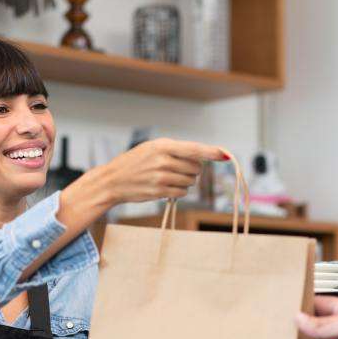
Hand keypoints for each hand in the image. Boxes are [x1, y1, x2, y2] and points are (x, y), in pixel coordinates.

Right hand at [95, 138, 227, 203]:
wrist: (113, 180)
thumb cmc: (136, 162)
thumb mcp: (153, 148)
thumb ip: (176, 150)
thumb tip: (203, 157)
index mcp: (163, 145)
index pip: (194, 149)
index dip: (211, 152)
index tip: (225, 154)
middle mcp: (163, 160)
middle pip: (196, 168)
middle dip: (192, 170)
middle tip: (176, 168)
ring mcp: (161, 177)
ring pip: (190, 181)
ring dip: (184, 181)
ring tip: (167, 177)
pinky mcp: (159, 192)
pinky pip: (182, 193)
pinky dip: (179, 191)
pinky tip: (166, 187)